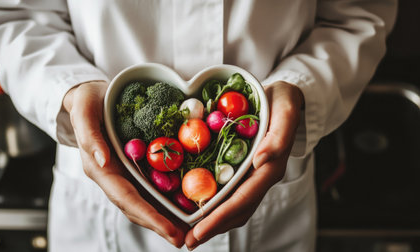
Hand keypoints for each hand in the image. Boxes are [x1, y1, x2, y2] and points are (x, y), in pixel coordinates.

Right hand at [63, 81, 186, 246]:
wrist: (87, 97)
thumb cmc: (86, 100)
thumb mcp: (84, 109)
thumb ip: (89, 135)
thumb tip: (102, 161)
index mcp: (99, 168)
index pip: (125, 198)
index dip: (148, 215)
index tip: (169, 230)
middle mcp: (110, 176)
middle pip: (135, 207)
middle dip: (159, 224)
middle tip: (184, 239)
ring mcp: (120, 174)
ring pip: (141, 202)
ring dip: (162, 218)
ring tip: (186, 231)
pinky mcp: (129, 168)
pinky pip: (146, 188)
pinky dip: (161, 201)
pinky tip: (179, 207)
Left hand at [184, 81, 303, 249]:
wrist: (286, 97)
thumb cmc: (284, 100)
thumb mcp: (284, 108)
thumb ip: (278, 136)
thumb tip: (261, 161)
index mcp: (272, 167)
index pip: (243, 198)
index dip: (221, 216)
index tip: (199, 230)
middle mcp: (263, 176)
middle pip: (238, 209)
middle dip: (214, 227)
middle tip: (188, 241)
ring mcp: (255, 176)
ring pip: (236, 206)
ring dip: (214, 223)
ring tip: (192, 234)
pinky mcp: (248, 170)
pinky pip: (232, 194)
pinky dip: (217, 206)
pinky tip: (200, 210)